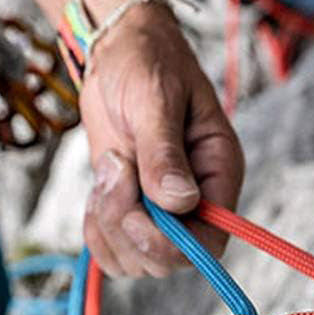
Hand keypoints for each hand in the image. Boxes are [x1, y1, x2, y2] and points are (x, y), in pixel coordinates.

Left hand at [80, 8, 244, 277]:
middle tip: (115, 169)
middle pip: (170, 260)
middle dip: (130, 228)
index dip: (174, 245)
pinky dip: (96, 231)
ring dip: (109, 225)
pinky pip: (113, 252)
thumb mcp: (157, 99)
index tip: (137, 214)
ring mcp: (162, 212)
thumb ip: (164, 151)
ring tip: (109, 168)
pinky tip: (98, 189)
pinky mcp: (131, 212)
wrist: (116, 53)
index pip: (211, 242)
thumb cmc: (146, 63)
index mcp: (218, 174)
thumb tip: (180, 201)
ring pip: (137, 261)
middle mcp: (196, 202)